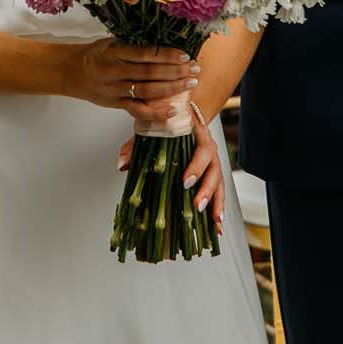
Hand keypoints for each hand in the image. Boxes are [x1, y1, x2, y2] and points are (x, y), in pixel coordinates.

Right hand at [73, 38, 201, 122]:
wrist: (69, 72)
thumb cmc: (93, 55)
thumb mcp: (110, 42)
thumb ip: (132, 44)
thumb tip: (163, 39)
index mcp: (114, 52)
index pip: (145, 54)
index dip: (166, 55)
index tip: (185, 55)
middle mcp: (114, 71)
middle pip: (150, 73)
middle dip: (175, 71)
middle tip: (195, 69)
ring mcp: (115, 90)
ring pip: (147, 91)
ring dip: (171, 88)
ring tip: (190, 84)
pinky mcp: (115, 104)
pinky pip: (138, 110)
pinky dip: (156, 112)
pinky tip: (173, 109)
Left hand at [115, 102, 227, 236]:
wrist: (183, 117)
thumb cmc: (166, 127)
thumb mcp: (150, 131)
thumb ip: (134, 147)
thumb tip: (122, 165)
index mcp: (198, 135)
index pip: (201, 151)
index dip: (196, 167)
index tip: (185, 182)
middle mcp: (210, 149)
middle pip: (214, 170)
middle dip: (206, 189)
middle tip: (197, 205)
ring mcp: (214, 163)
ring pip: (220, 184)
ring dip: (217, 203)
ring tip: (214, 222)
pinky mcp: (214, 176)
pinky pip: (219, 193)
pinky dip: (218, 209)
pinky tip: (217, 226)